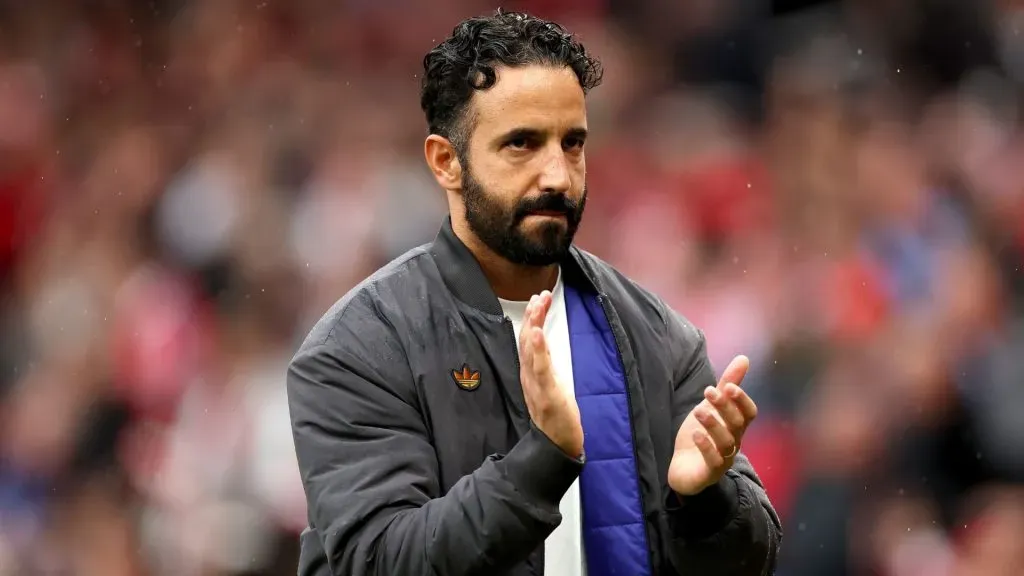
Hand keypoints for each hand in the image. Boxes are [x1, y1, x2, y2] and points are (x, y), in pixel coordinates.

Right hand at [519, 291, 583, 457]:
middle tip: (540, 294)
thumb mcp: (552, 385)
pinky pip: (540, 368)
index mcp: (531, 373)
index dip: (531, 318)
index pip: (528, 340)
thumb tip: (545, 345)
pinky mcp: (547, 394)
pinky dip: (537, 349)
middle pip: (526, 340)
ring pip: (531, 349)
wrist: (557, 446)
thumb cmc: (556, 417)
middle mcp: (529, 376)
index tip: (538, 299)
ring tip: (538, 304)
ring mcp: (536, 384)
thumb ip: (546, 366)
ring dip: (534, 324)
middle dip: (533, 315)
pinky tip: (536, 333)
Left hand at [668, 355, 757, 495]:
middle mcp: (734, 442)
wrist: (684, 467)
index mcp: (736, 426)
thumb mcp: (711, 406)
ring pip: (726, 442)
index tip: (728, 386)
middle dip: (724, 407)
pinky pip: (714, 461)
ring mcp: (723, 459)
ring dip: (713, 425)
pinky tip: (696, 434)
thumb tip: (744, 358)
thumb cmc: (701, 434)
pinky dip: (706, 446)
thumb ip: (727, 384)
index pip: (749, 413)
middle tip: (708, 392)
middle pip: (737, 424)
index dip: (742, 400)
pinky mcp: (709, 472)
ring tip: (698, 410)